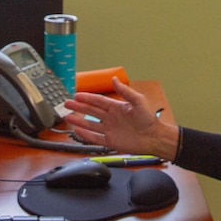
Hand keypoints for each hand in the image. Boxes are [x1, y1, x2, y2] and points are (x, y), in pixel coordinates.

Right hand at [64, 77, 179, 159]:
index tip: (76, 95)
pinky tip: (77, 131)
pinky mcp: (111, 141)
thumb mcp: (138, 101)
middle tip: (67, 104)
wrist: (153, 137)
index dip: (87, 98)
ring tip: (68, 117)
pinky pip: (95, 138)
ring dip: (79, 121)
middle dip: (79, 107)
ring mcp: (110, 129)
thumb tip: (114, 79)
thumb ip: (125, 91)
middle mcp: (111, 118)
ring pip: (90, 124)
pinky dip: (86, 135)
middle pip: (91, 111)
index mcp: (116, 107)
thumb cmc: (149, 118)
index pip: (98, 101)